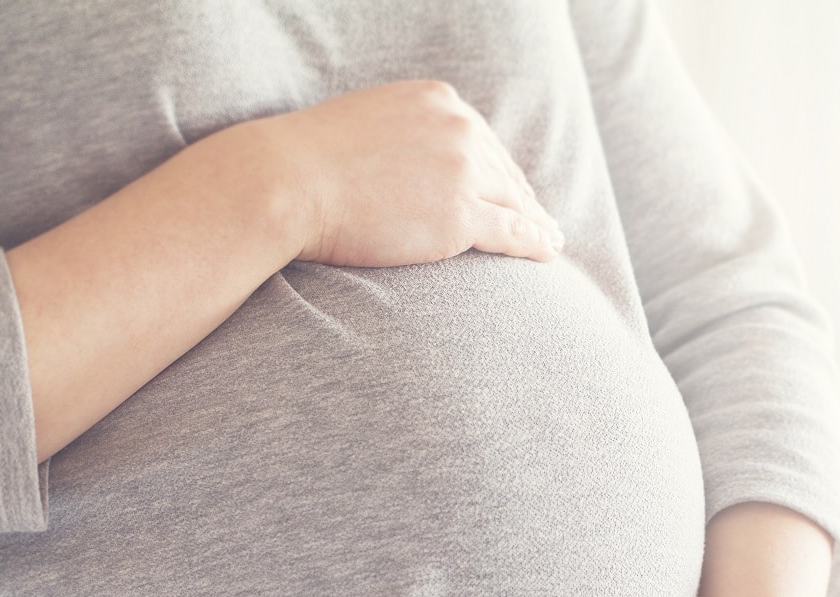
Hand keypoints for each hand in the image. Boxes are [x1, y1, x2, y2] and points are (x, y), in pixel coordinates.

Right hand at [253, 79, 563, 266]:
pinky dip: (536, 243)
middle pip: (503, 171)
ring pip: (515, 202)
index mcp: (439, 101)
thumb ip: (402, 135)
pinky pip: (512, 231)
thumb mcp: (366, 125)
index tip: (512, 190)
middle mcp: (459, 128)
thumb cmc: (309, 161)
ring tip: (551, 240)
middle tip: (540, 219)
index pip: (482, 140)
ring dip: (537, 223)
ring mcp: (463, 171)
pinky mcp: (461, 215)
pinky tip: (548, 251)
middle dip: (522, 198)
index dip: (499, 171)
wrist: (288, 182)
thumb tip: (412, 161)